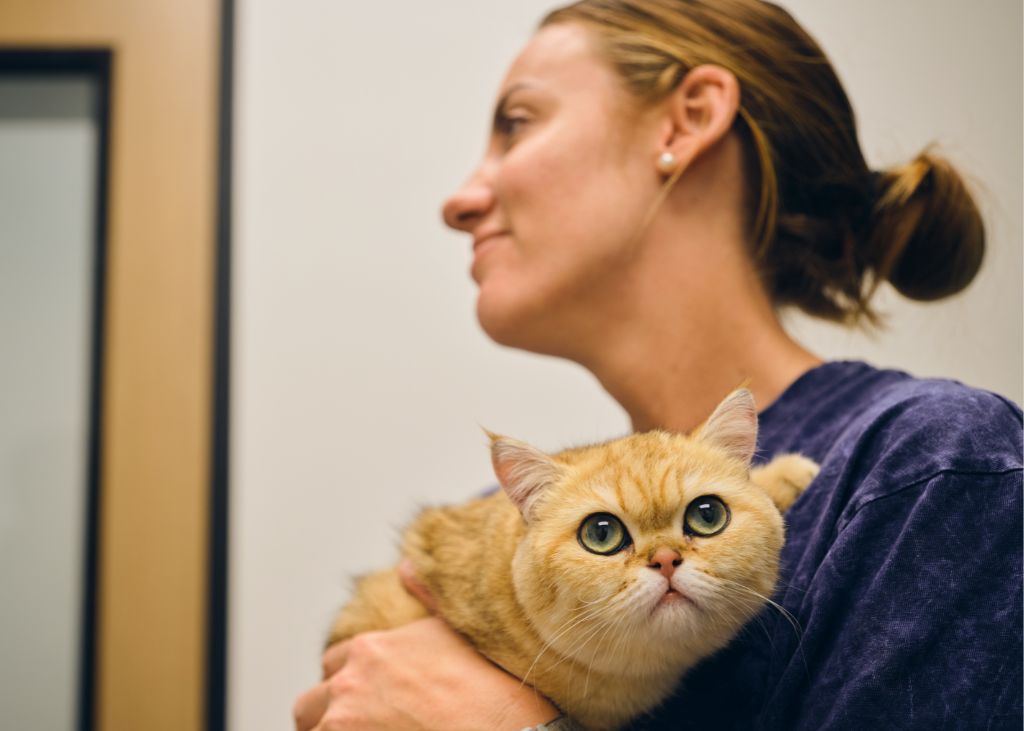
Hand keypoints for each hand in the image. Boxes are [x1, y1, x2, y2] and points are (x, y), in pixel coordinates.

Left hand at [293, 563, 559, 730]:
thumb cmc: (495, 691)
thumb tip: (406, 567)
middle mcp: (351, 683)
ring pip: (314, 730)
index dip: (351, 682)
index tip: (372, 697)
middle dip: (331, 714)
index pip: (335, 663)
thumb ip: (427, 597)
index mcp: (373, 649)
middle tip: (365, 723)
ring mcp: (345, 724)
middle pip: (311, 704)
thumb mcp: (459, 632)